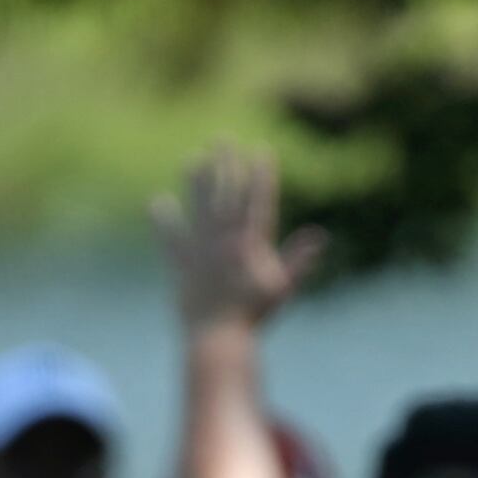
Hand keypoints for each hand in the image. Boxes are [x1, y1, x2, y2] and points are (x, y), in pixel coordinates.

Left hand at [156, 146, 325, 329]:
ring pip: (200, 207)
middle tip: (223, 139)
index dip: (261, 175)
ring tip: (194, 159)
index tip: (261, 151)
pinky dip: (164, 221)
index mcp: (250, 245)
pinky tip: (158, 202)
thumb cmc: (253, 316)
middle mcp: (224, 241)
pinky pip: (171, 237)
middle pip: (226, 194)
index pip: (258, 201)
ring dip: (197, 182)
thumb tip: (320, 236)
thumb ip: (298, 259)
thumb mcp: (281, 288)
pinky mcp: (182, 263)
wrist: (218, 338)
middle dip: (226, 164)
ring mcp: (201, 250)